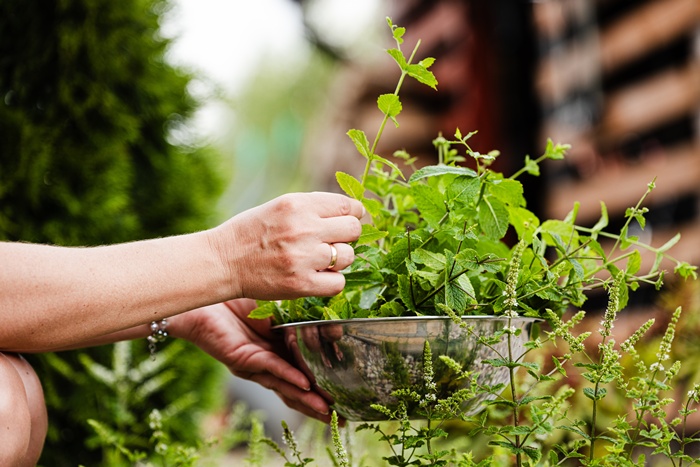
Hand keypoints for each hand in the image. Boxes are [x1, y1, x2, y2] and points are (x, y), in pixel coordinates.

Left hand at [169, 299, 333, 422]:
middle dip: (319, 404)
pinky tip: (305, 385)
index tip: (347, 397)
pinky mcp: (242, 359)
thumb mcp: (276, 307)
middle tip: (344, 417)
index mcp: (278, 350)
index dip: (325, 385)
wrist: (202, 297)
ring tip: (328, 410)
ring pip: (285, 385)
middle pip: (297, 389)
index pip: (305, 372)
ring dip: (307, 399)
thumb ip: (298, 317)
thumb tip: (330, 320)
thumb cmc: (237, 297)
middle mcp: (268, 363)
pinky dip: (288, 377)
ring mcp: (255, 365)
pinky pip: (270, 369)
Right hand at [208, 192, 363, 300]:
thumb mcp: (280, 207)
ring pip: (348, 256)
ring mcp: (304, 257)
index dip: (352, 215)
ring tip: (318, 260)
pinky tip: (316, 277)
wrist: (222, 261)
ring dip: (338, 260)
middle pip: (353, 230)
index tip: (346, 222)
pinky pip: (338, 283)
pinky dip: (331, 282)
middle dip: (346, 236)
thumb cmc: (251, 233)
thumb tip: (351, 212)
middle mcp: (304, 228)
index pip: (347, 206)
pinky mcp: (301, 283)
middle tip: (331, 242)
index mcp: (298, 204)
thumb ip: (313, 207)